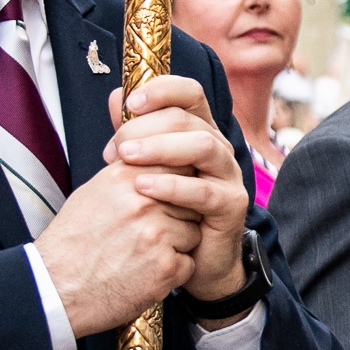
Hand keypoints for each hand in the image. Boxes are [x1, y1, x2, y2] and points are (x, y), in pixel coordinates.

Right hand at [40, 167, 208, 337]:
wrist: (55, 289)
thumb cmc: (72, 243)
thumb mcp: (92, 194)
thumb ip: (128, 175)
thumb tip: (155, 159)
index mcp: (125, 178)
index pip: (177, 166)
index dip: (176, 185)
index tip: (170, 198)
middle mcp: (144, 202)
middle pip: (190, 200)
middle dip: (178, 217)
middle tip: (149, 234)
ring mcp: (157, 235)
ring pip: (193, 232)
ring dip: (176, 246)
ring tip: (143, 255)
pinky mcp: (166, 267)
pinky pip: (188, 263)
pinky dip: (172, 272)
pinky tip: (145, 274)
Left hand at [101, 76, 248, 303]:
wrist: (191, 260)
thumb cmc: (165, 209)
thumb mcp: (145, 167)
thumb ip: (134, 133)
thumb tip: (117, 96)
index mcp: (199, 130)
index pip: (189, 93)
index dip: (161, 89)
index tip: (130, 102)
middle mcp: (219, 148)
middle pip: (189, 119)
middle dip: (147, 127)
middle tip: (117, 146)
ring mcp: (229, 176)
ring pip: (203, 146)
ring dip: (160, 148)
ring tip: (126, 159)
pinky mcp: (232, 206)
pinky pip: (204, 190)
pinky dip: (171, 186)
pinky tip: (143, 188)